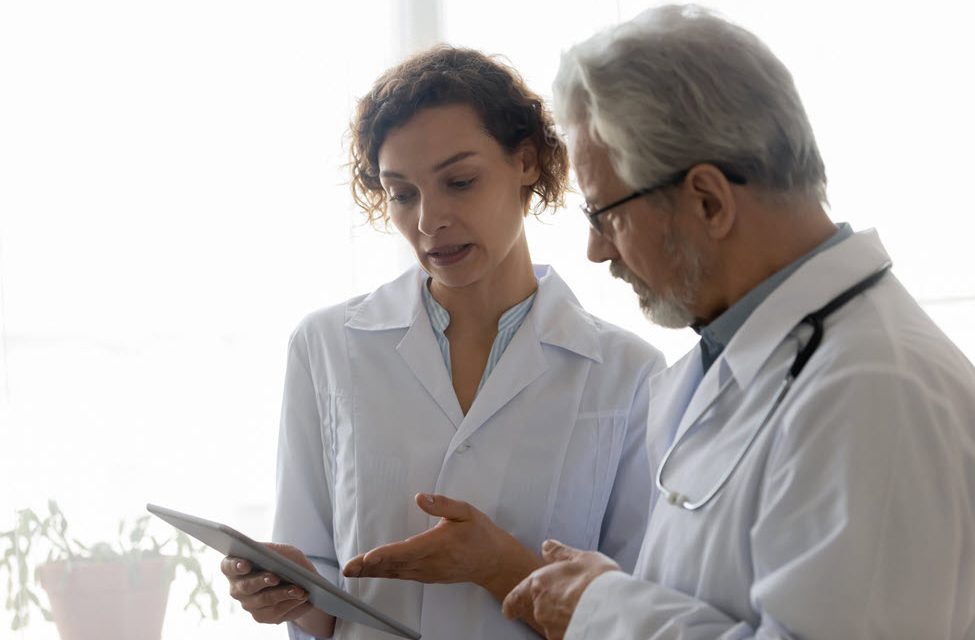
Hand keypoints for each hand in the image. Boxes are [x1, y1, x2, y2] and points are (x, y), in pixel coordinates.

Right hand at [220, 543, 313, 624]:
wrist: (302, 582)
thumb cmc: (288, 561)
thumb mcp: (284, 551)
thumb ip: (274, 552)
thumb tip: (268, 556)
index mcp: (238, 566)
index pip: (228, 566)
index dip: (235, 566)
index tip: (246, 564)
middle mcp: (238, 587)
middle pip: (245, 586)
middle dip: (262, 581)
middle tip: (275, 578)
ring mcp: (248, 604)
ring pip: (263, 600)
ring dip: (283, 594)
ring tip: (299, 589)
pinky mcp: (261, 616)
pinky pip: (274, 612)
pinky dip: (290, 603)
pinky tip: (301, 597)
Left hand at [343, 493, 541, 600]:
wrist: (492, 561)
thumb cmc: (479, 534)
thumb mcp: (466, 512)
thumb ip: (442, 504)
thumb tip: (419, 497)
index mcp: (438, 545)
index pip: (408, 551)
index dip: (386, 555)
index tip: (368, 558)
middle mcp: (430, 562)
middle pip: (395, 565)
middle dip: (369, 567)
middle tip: (348, 568)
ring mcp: (427, 572)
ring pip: (395, 573)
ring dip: (372, 571)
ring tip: (352, 569)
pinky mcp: (425, 576)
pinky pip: (401, 575)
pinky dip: (384, 573)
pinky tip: (370, 570)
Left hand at [502, 539, 620, 639]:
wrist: (614, 609)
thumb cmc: (598, 581)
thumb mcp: (581, 558)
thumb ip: (560, 554)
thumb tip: (546, 546)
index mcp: (540, 584)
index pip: (516, 597)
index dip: (511, 604)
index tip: (509, 611)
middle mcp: (541, 608)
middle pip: (540, 610)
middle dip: (552, 607)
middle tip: (571, 601)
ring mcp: (552, 628)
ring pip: (553, 624)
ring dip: (563, 619)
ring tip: (584, 611)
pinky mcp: (564, 639)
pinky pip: (565, 633)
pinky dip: (572, 628)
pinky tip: (587, 622)